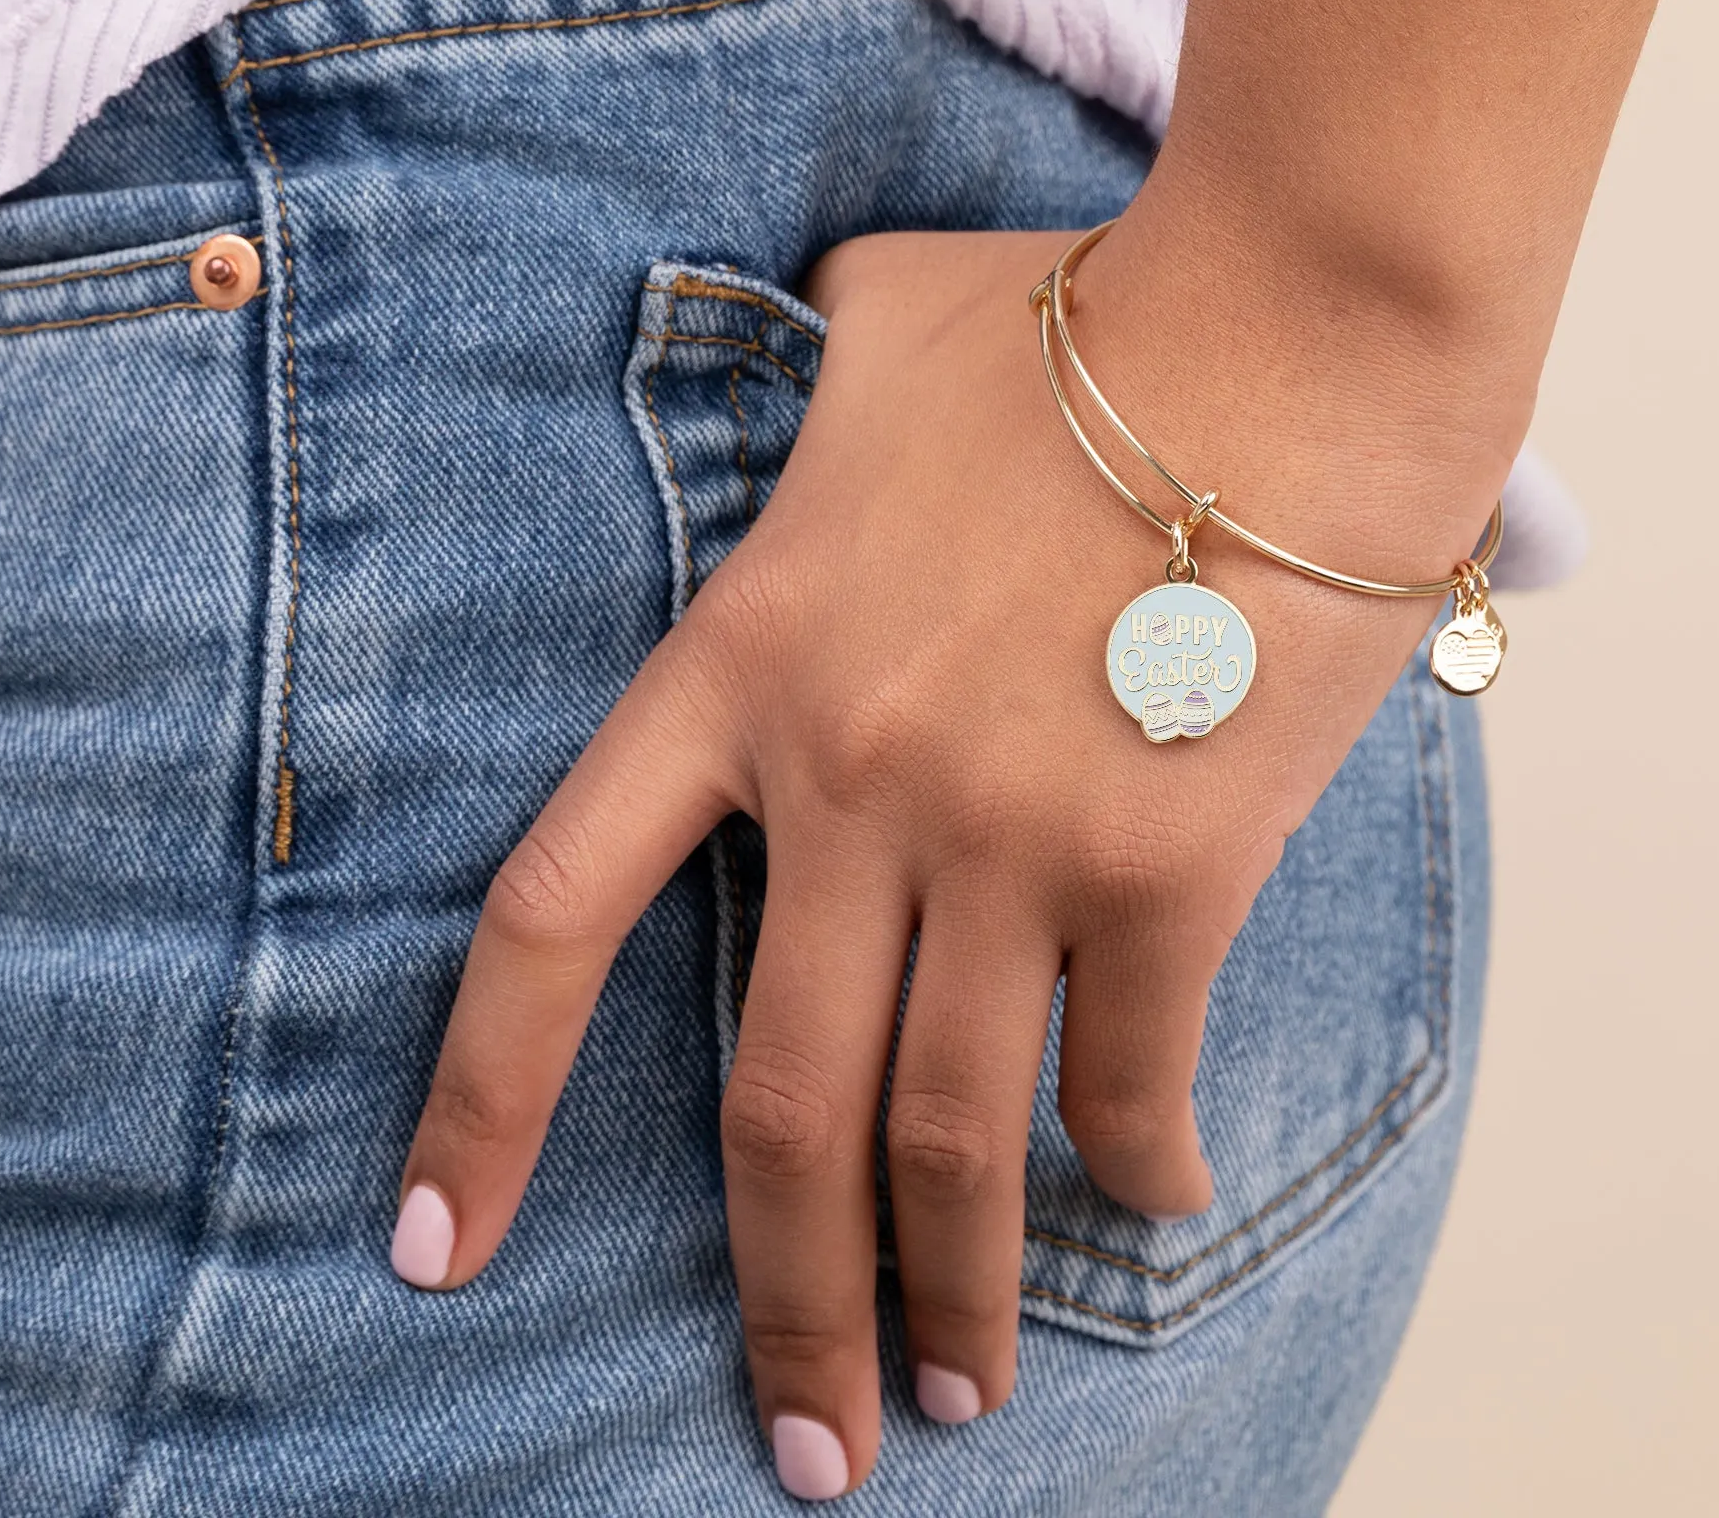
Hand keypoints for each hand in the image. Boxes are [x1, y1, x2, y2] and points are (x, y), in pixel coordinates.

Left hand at [390, 224, 1483, 1497]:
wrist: (1285, 324)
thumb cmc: (1078, 314)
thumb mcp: (876, 322)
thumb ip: (798, 371)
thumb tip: (792, 340)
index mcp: (742, 661)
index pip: (551, 915)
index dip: (477, 1105)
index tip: (433, 1252)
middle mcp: (851, 778)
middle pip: (776, 1110)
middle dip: (780, 1304)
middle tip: (806, 1448)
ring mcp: (1008, 835)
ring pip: (946, 1138)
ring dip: (949, 1298)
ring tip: (953, 1396)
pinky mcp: (1168, 865)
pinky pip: (1128, 1075)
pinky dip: (1137, 1166)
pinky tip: (1146, 1199)